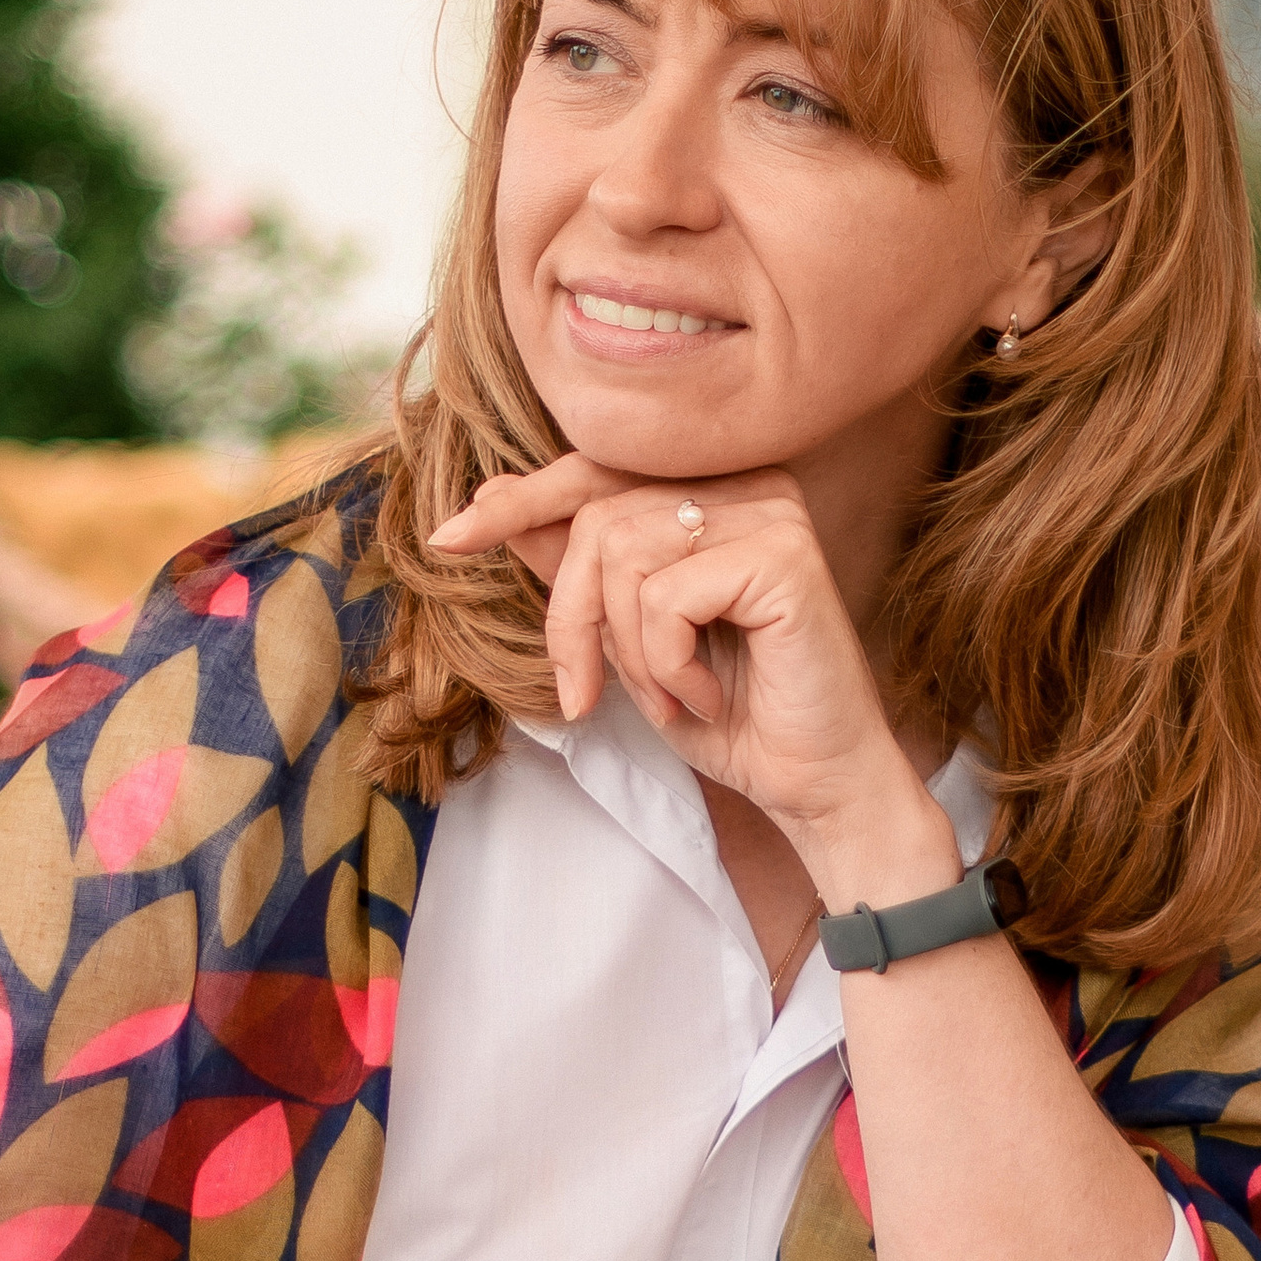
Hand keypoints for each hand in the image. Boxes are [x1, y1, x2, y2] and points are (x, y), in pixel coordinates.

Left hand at [430, 454, 954, 890]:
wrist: (814, 786)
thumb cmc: (732, 715)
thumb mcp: (628, 639)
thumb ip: (576, 567)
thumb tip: (493, 498)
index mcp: (715, 491)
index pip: (594, 474)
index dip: (517, 505)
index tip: (446, 539)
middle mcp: (748, 484)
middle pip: (595, 512)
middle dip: (570, 614)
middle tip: (585, 691)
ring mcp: (771, 511)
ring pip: (622, 554)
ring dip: (626, 651)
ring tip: (673, 695)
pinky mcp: (783, 555)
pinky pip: (664, 597)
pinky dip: (666, 666)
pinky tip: (709, 694)